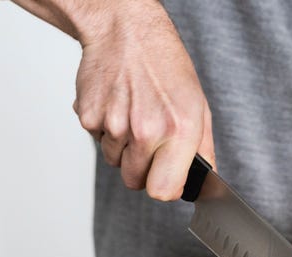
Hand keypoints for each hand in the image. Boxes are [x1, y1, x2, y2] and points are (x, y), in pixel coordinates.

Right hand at [72, 1, 214, 199]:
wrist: (125, 31)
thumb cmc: (164, 65)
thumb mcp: (198, 105)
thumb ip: (203, 149)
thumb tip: (203, 182)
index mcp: (178, 129)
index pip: (163, 190)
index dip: (164, 188)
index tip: (166, 178)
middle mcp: (145, 130)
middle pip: (135, 182)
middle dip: (142, 169)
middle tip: (148, 141)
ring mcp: (114, 125)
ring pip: (114, 163)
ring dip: (123, 148)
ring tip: (133, 115)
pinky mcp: (88, 117)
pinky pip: (98, 142)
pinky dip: (106, 130)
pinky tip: (117, 106)